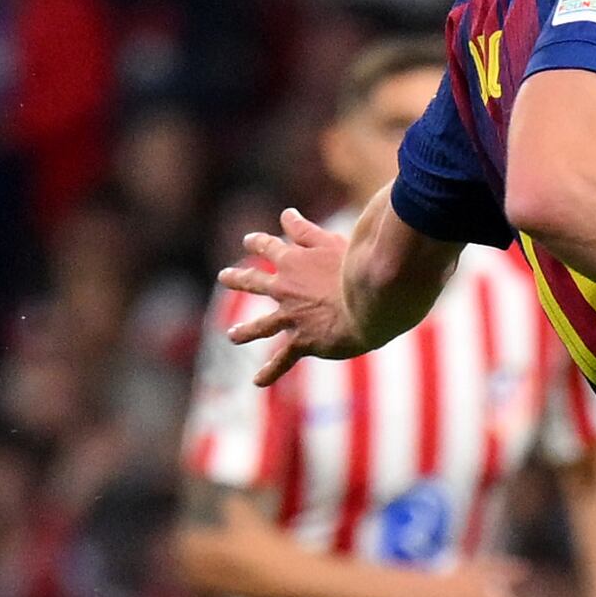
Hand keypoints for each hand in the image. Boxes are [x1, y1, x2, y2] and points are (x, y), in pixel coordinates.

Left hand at [213, 209, 362, 382]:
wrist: (370, 301)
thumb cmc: (357, 268)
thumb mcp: (330, 241)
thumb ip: (305, 231)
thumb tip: (285, 214)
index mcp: (294, 262)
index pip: (270, 247)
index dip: (259, 242)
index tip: (250, 239)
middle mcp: (285, 290)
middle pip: (254, 282)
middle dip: (239, 278)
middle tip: (226, 276)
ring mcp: (292, 317)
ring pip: (261, 326)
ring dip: (245, 331)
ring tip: (233, 335)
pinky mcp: (304, 341)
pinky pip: (283, 359)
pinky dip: (270, 371)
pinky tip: (258, 382)